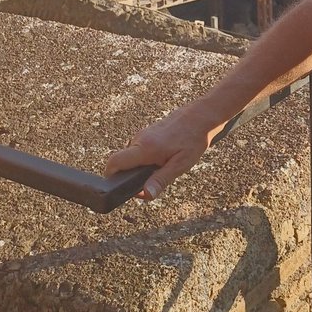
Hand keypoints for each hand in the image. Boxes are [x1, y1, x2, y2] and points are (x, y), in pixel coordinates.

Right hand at [103, 105, 219, 199]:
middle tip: (151, 181)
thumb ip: (160, 180)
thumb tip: (145, 195)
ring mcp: (143, 133)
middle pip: (123, 161)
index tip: (118, 187)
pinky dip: (147, 157)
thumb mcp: (180, 165)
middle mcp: (140, 139)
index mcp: (144, 148)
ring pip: (133, 155)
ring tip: (164, 166)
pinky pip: (141, 148)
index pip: (114, 162)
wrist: (201, 116)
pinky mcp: (149, 131)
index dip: (110, 176)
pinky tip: (165, 157)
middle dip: (132, 174)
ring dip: (142, 165)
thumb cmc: (193, 139)